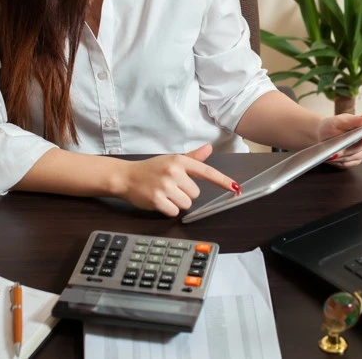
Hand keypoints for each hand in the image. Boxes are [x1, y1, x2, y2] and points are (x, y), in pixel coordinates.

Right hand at [113, 144, 238, 215]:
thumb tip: (208, 149)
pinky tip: (159, 201)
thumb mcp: (171, 160)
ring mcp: (165, 186)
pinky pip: (174, 211)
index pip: (206, 171)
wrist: (125, 177)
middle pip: (195, 193)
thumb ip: (192, 157)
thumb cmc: (150, 169)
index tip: (235, 188)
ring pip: (186, 204)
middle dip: (185, 194)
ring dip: (177, 203)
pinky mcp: (157, 200)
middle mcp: (173, 172)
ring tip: (164, 194)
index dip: (222, 181)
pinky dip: (168, 209)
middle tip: (171, 187)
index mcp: (179, 161)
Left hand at [318, 113, 361, 168]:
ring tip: (332, 154)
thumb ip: (354, 120)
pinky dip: (339, 161)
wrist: (321, 136)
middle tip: (338, 150)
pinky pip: (348, 164)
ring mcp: (360, 153)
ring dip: (343, 156)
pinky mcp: (353, 161)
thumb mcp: (339, 120)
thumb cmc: (331, 126)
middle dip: (351, 148)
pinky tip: (332, 157)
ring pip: (355, 157)